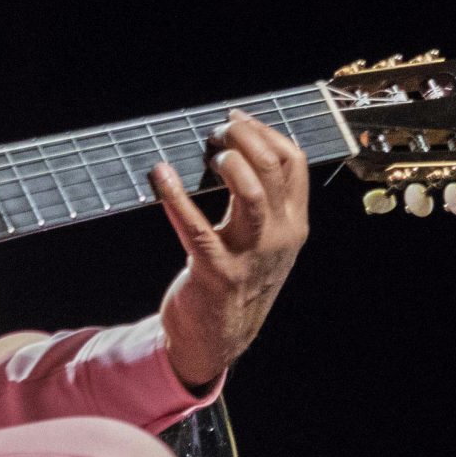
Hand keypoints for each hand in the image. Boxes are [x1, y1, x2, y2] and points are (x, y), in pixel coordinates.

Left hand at [151, 110, 311, 390]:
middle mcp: (279, 238)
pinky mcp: (215, 271)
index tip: (238, 119)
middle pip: (273, 170)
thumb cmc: (237, 279)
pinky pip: (194, 227)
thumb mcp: (266, 242)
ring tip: (210, 152)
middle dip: (245, 138)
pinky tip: (160, 174)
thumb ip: (265, 202)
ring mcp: (249, 256)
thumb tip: (238, 145)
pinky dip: (175, 196)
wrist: (219, 337)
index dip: (265, 131)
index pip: (295, 162)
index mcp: (293, 225)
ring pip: (251, 193)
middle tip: (219, 131)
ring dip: (228, 162)